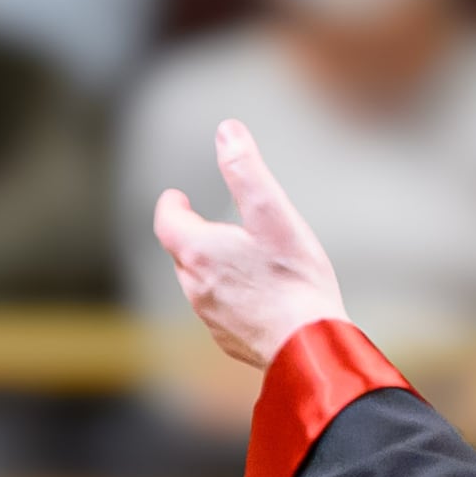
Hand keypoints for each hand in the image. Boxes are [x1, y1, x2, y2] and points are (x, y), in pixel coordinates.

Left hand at [149, 119, 352, 375]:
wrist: (308, 345)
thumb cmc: (293, 278)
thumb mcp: (272, 213)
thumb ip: (246, 170)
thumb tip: (227, 131)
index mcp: (198, 252)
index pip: (167, 223)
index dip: (171, 207)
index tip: (178, 198)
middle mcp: (195, 287)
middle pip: (181, 254)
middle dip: (191, 235)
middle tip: (209, 223)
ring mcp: (210, 318)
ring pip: (199, 284)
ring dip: (210, 267)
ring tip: (235, 257)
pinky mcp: (228, 340)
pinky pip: (218, 311)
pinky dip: (228, 296)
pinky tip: (254, 296)